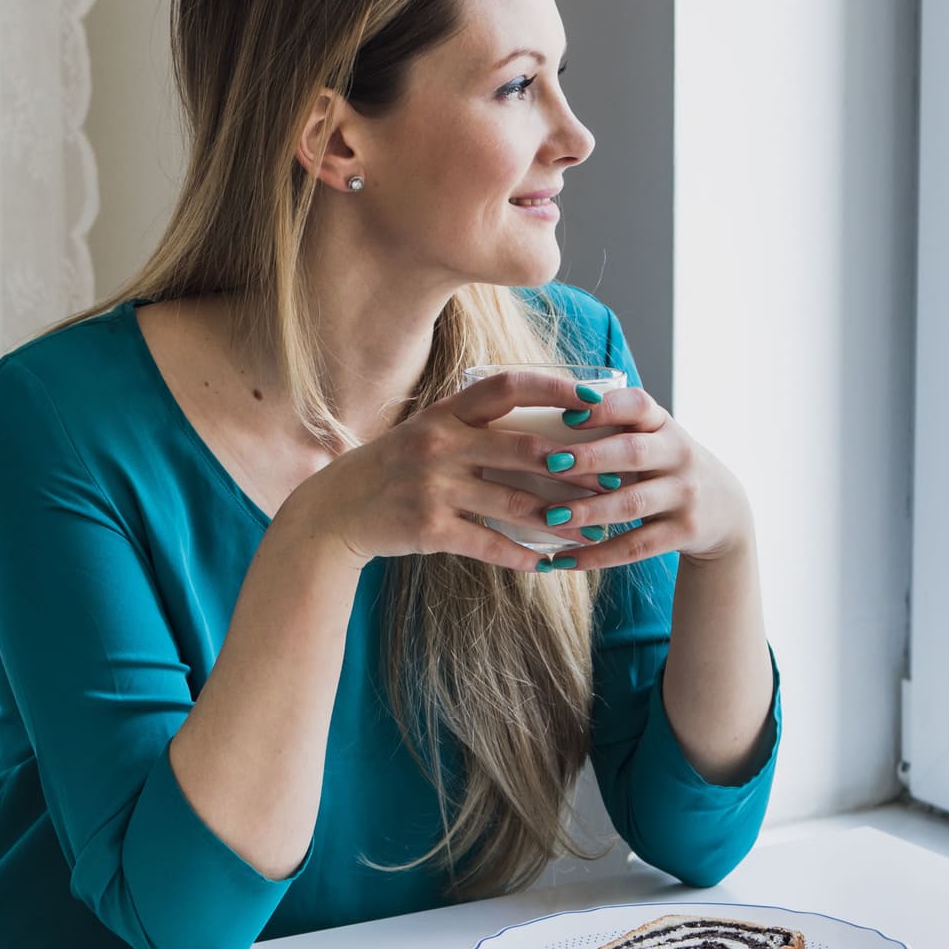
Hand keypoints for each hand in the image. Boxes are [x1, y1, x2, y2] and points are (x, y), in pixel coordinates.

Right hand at [281, 371, 615, 572]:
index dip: (555, 388)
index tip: (594, 398)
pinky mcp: (428, 528)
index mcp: (445, 412)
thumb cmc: (394, 468)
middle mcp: (441, 443)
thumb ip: (474, 425)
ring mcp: (434, 486)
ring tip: (593, 530)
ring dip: (561, 520)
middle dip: (576, 466)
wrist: (335, 510)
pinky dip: (521, 555)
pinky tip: (547, 563)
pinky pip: (488, 542)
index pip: (508, 386)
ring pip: (515, 502)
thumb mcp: (427, 432)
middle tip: (613, 478)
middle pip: (524, 448)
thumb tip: (543, 429)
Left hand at [535, 386, 753, 567]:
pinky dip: (597, 555)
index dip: (604, 408)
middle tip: (550, 464)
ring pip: (632, 504)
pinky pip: (636, 546)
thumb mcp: (652, 438)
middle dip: (590, 458)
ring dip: (588, 511)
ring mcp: (685, 494)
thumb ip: (612, 428)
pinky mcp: (685, 532)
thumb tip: (537, 422)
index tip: (566, 415)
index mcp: (663, 424)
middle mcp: (678, 454)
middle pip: (633, 452)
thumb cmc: (664, 466)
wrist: (725, 508)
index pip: (637, 405)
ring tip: (549, 517)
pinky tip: (563, 560)